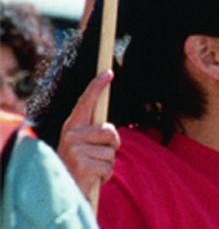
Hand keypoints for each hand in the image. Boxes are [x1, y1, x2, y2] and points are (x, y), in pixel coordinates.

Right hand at [58, 70, 119, 196]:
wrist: (61, 192)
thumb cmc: (78, 167)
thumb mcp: (83, 146)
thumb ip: (94, 134)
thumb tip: (109, 128)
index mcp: (72, 127)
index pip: (85, 102)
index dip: (97, 86)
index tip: (108, 72)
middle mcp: (71, 134)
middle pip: (111, 131)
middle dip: (113, 145)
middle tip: (98, 157)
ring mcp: (75, 148)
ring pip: (112, 152)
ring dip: (107, 164)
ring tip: (91, 169)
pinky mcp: (82, 163)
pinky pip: (109, 167)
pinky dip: (105, 176)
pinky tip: (91, 179)